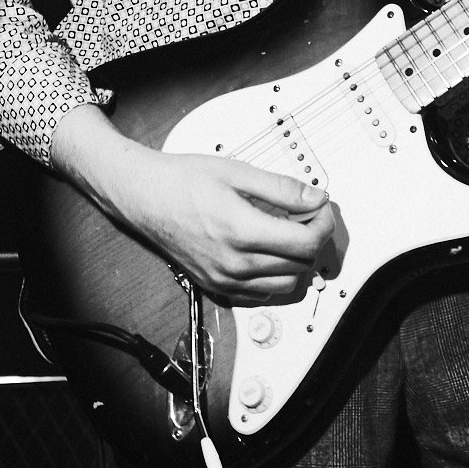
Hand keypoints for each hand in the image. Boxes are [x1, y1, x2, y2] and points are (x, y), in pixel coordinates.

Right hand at [107, 149, 336, 304]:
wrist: (144, 196)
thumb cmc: (181, 181)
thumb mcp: (236, 172)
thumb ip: (280, 188)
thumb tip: (314, 197)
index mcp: (241, 231)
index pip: (306, 242)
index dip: (324, 224)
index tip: (321, 208)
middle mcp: (234, 263)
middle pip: (301, 264)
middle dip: (313, 238)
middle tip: (308, 215)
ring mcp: (225, 280)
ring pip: (286, 285)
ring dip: (297, 261)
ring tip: (289, 233)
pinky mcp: (217, 287)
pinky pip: (262, 295)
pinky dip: (276, 277)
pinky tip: (269, 252)